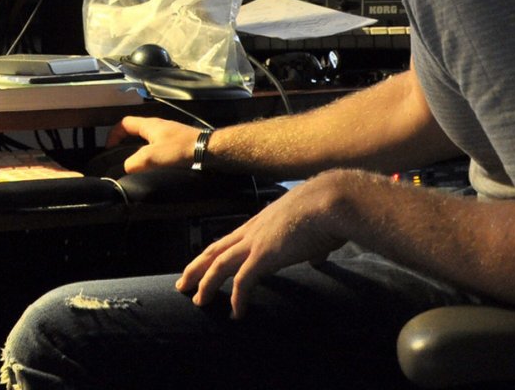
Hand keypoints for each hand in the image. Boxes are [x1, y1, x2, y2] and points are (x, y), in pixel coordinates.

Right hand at [105, 116, 202, 171]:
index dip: (113, 134)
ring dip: (140, 150)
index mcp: (149, 125)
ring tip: (138, 164)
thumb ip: (134, 162)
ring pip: (147, 139)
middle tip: (122, 157)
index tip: (109, 149)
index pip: (124, 123)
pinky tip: (156, 166)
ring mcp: (169, 133)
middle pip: (135, 130)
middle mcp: (158, 125)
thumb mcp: (151, 157)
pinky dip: (153, 154)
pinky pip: (159, 145)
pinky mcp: (178, 141)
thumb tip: (127, 167)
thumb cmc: (179, 149)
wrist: (208, 150)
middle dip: (126, 142)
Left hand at [176, 172, 351, 317]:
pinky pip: (242, 281)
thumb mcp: (313, 229)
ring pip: (219, 264)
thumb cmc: (328, 212)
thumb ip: (311, 246)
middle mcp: (252, 231)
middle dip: (196, 268)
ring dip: (206, 284)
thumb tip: (317, 257)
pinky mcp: (264, 255)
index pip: (228, 240)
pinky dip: (237, 298)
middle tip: (182, 284)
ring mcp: (255, 242)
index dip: (213, 254)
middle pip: (214, 250)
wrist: (332, 201)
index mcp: (261, 223)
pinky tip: (236, 313)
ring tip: (197, 302)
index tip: (203, 266)